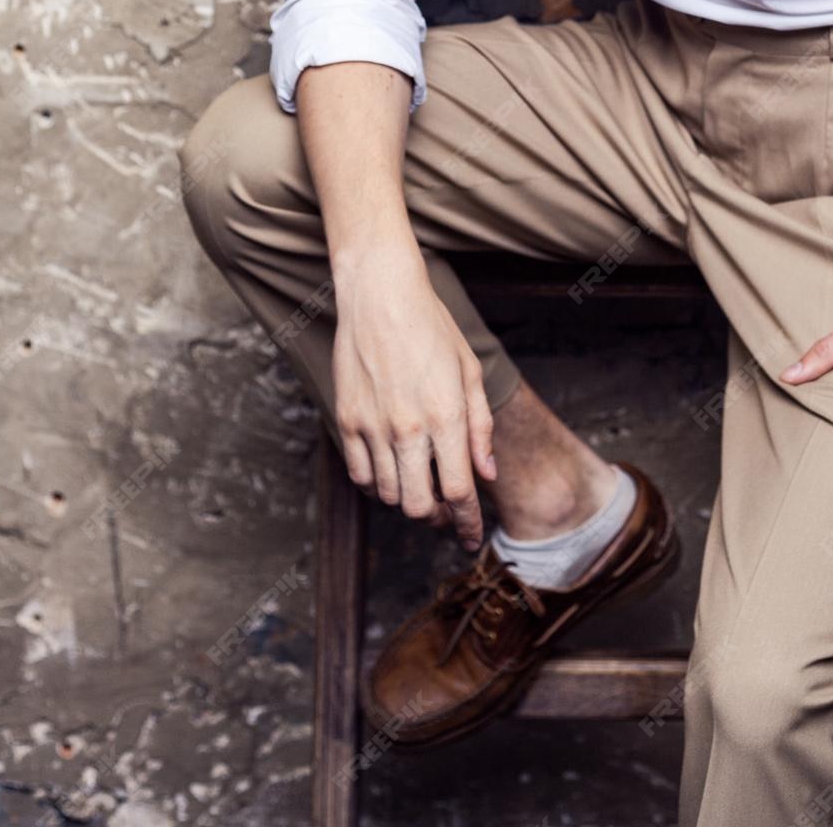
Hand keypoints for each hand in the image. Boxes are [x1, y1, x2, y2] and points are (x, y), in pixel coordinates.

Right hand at [332, 242, 497, 551]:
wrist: (380, 294)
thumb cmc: (431, 327)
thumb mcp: (469, 370)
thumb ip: (480, 426)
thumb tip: (486, 474)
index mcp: (445, 415)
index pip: (459, 493)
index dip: (469, 524)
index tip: (473, 538)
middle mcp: (408, 428)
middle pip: (420, 505)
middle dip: (438, 518)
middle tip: (446, 512)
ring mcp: (372, 426)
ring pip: (389, 495)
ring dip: (407, 499)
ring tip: (419, 485)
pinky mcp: (345, 420)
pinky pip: (360, 475)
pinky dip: (377, 484)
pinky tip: (390, 470)